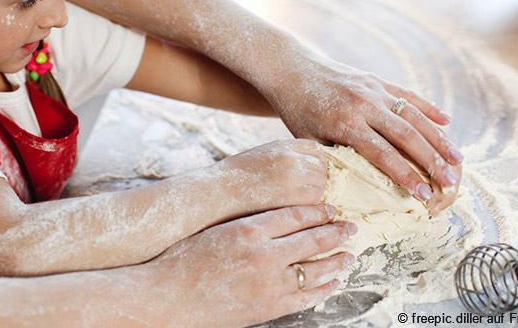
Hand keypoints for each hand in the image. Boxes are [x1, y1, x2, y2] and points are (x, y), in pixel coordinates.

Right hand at [150, 205, 356, 327]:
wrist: (165, 297)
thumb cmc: (182, 260)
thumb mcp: (216, 230)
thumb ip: (249, 224)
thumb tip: (278, 219)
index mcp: (249, 229)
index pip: (296, 215)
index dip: (319, 212)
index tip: (331, 210)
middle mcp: (263, 254)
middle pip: (313, 239)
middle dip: (336, 233)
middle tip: (351, 228)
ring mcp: (268, 284)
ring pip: (315, 269)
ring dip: (336, 261)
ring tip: (349, 255)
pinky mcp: (267, 308)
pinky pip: (305, 297)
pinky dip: (323, 289)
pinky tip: (332, 282)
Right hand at [210, 139, 327, 207]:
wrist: (218, 192)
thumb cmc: (236, 177)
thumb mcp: (262, 155)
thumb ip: (285, 157)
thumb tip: (307, 167)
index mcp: (282, 145)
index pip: (316, 149)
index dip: (317, 162)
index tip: (312, 173)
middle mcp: (290, 157)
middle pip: (322, 166)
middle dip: (319, 177)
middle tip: (308, 190)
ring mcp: (292, 177)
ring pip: (322, 183)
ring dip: (316, 192)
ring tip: (301, 200)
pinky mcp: (292, 197)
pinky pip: (316, 200)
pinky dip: (312, 205)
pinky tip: (298, 209)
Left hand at [266, 55, 462, 211]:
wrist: (292, 70)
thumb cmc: (297, 112)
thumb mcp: (309, 140)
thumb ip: (336, 161)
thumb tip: (360, 187)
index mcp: (345, 123)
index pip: (383, 154)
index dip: (406, 176)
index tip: (425, 196)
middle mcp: (364, 104)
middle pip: (406, 135)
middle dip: (431, 161)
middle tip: (450, 182)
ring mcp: (373, 89)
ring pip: (414, 115)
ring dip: (438, 137)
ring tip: (457, 159)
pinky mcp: (376, 79)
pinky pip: (407, 95)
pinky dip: (428, 108)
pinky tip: (447, 121)